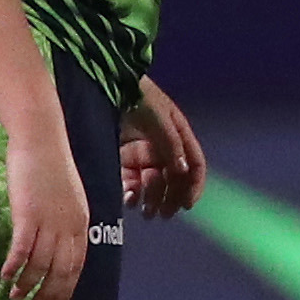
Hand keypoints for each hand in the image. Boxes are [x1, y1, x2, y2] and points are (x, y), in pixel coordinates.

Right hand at [1, 130, 93, 299]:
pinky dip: (14, 266)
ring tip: (15, 296)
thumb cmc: (52, 167)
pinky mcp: (28, 214)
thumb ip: (68, 222)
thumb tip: (60, 244)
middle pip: (61, 270)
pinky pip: (22, 249)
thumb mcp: (70, 198)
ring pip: (40, 263)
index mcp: (81, 223)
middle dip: (49, 293)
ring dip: (28, 284)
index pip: (77, 264)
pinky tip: (5, 276)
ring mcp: (49, 221)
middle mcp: (69, 226)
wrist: (41, 142)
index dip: (67, 287)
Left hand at [118, 77, 205, 218]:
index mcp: (179, 135)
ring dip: (153, 201)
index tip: (186, 204)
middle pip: (175, 179)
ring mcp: (143, 154)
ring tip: (147, 213)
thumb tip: (183, 170)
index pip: (194, 164)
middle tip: (164, 215)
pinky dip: (133, 194)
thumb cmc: (135, 95)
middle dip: (171, 198)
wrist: (104, 84)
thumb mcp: (157, 117)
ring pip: (154, 185)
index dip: (194, 185)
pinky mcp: (124, 159)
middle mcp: (164, 147)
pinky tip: (129, 200)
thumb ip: (171, 143)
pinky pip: (133, 182)